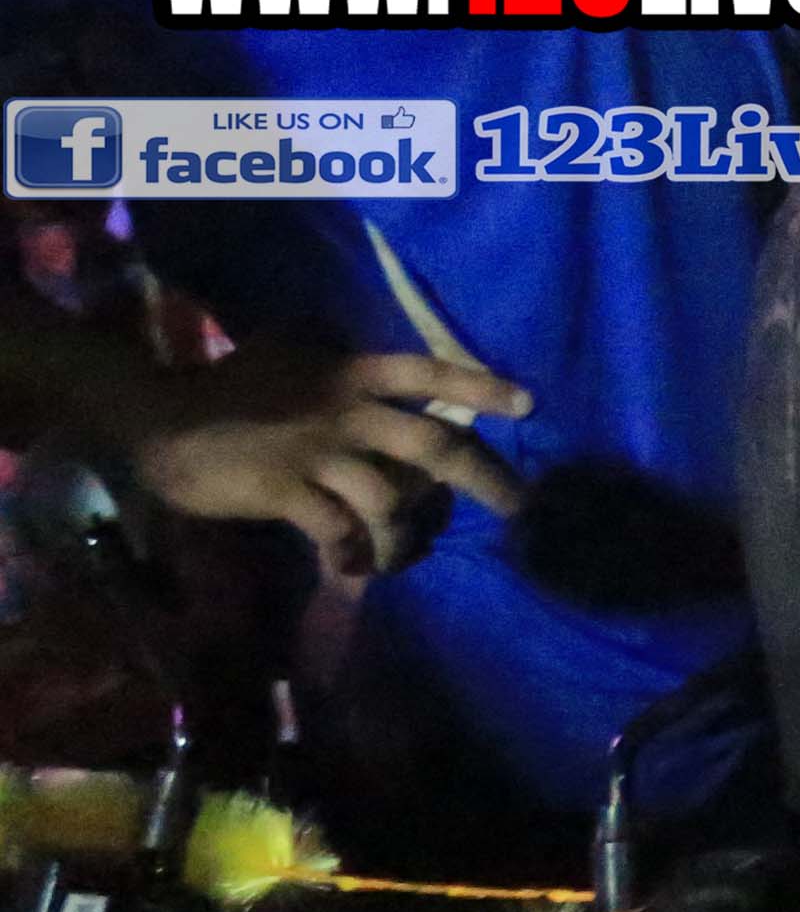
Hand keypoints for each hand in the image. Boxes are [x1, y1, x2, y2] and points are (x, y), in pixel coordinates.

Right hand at [132, 341, 524, 579]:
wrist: (160, 420)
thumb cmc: (229, 386)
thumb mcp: (286, 351)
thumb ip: (328, 348)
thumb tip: (358, 343)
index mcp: (350, 374)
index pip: (428, 371)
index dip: (478, 386)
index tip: (528, 405)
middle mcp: (346, 411)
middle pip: (434, 443)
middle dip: (485, 477)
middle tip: (520, 507)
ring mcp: (317, 453)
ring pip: (391, 499)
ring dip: (406, 538)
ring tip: (401, 559)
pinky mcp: (285, 491)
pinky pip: (337, 531)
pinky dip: (352, 554)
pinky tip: (350, 568)